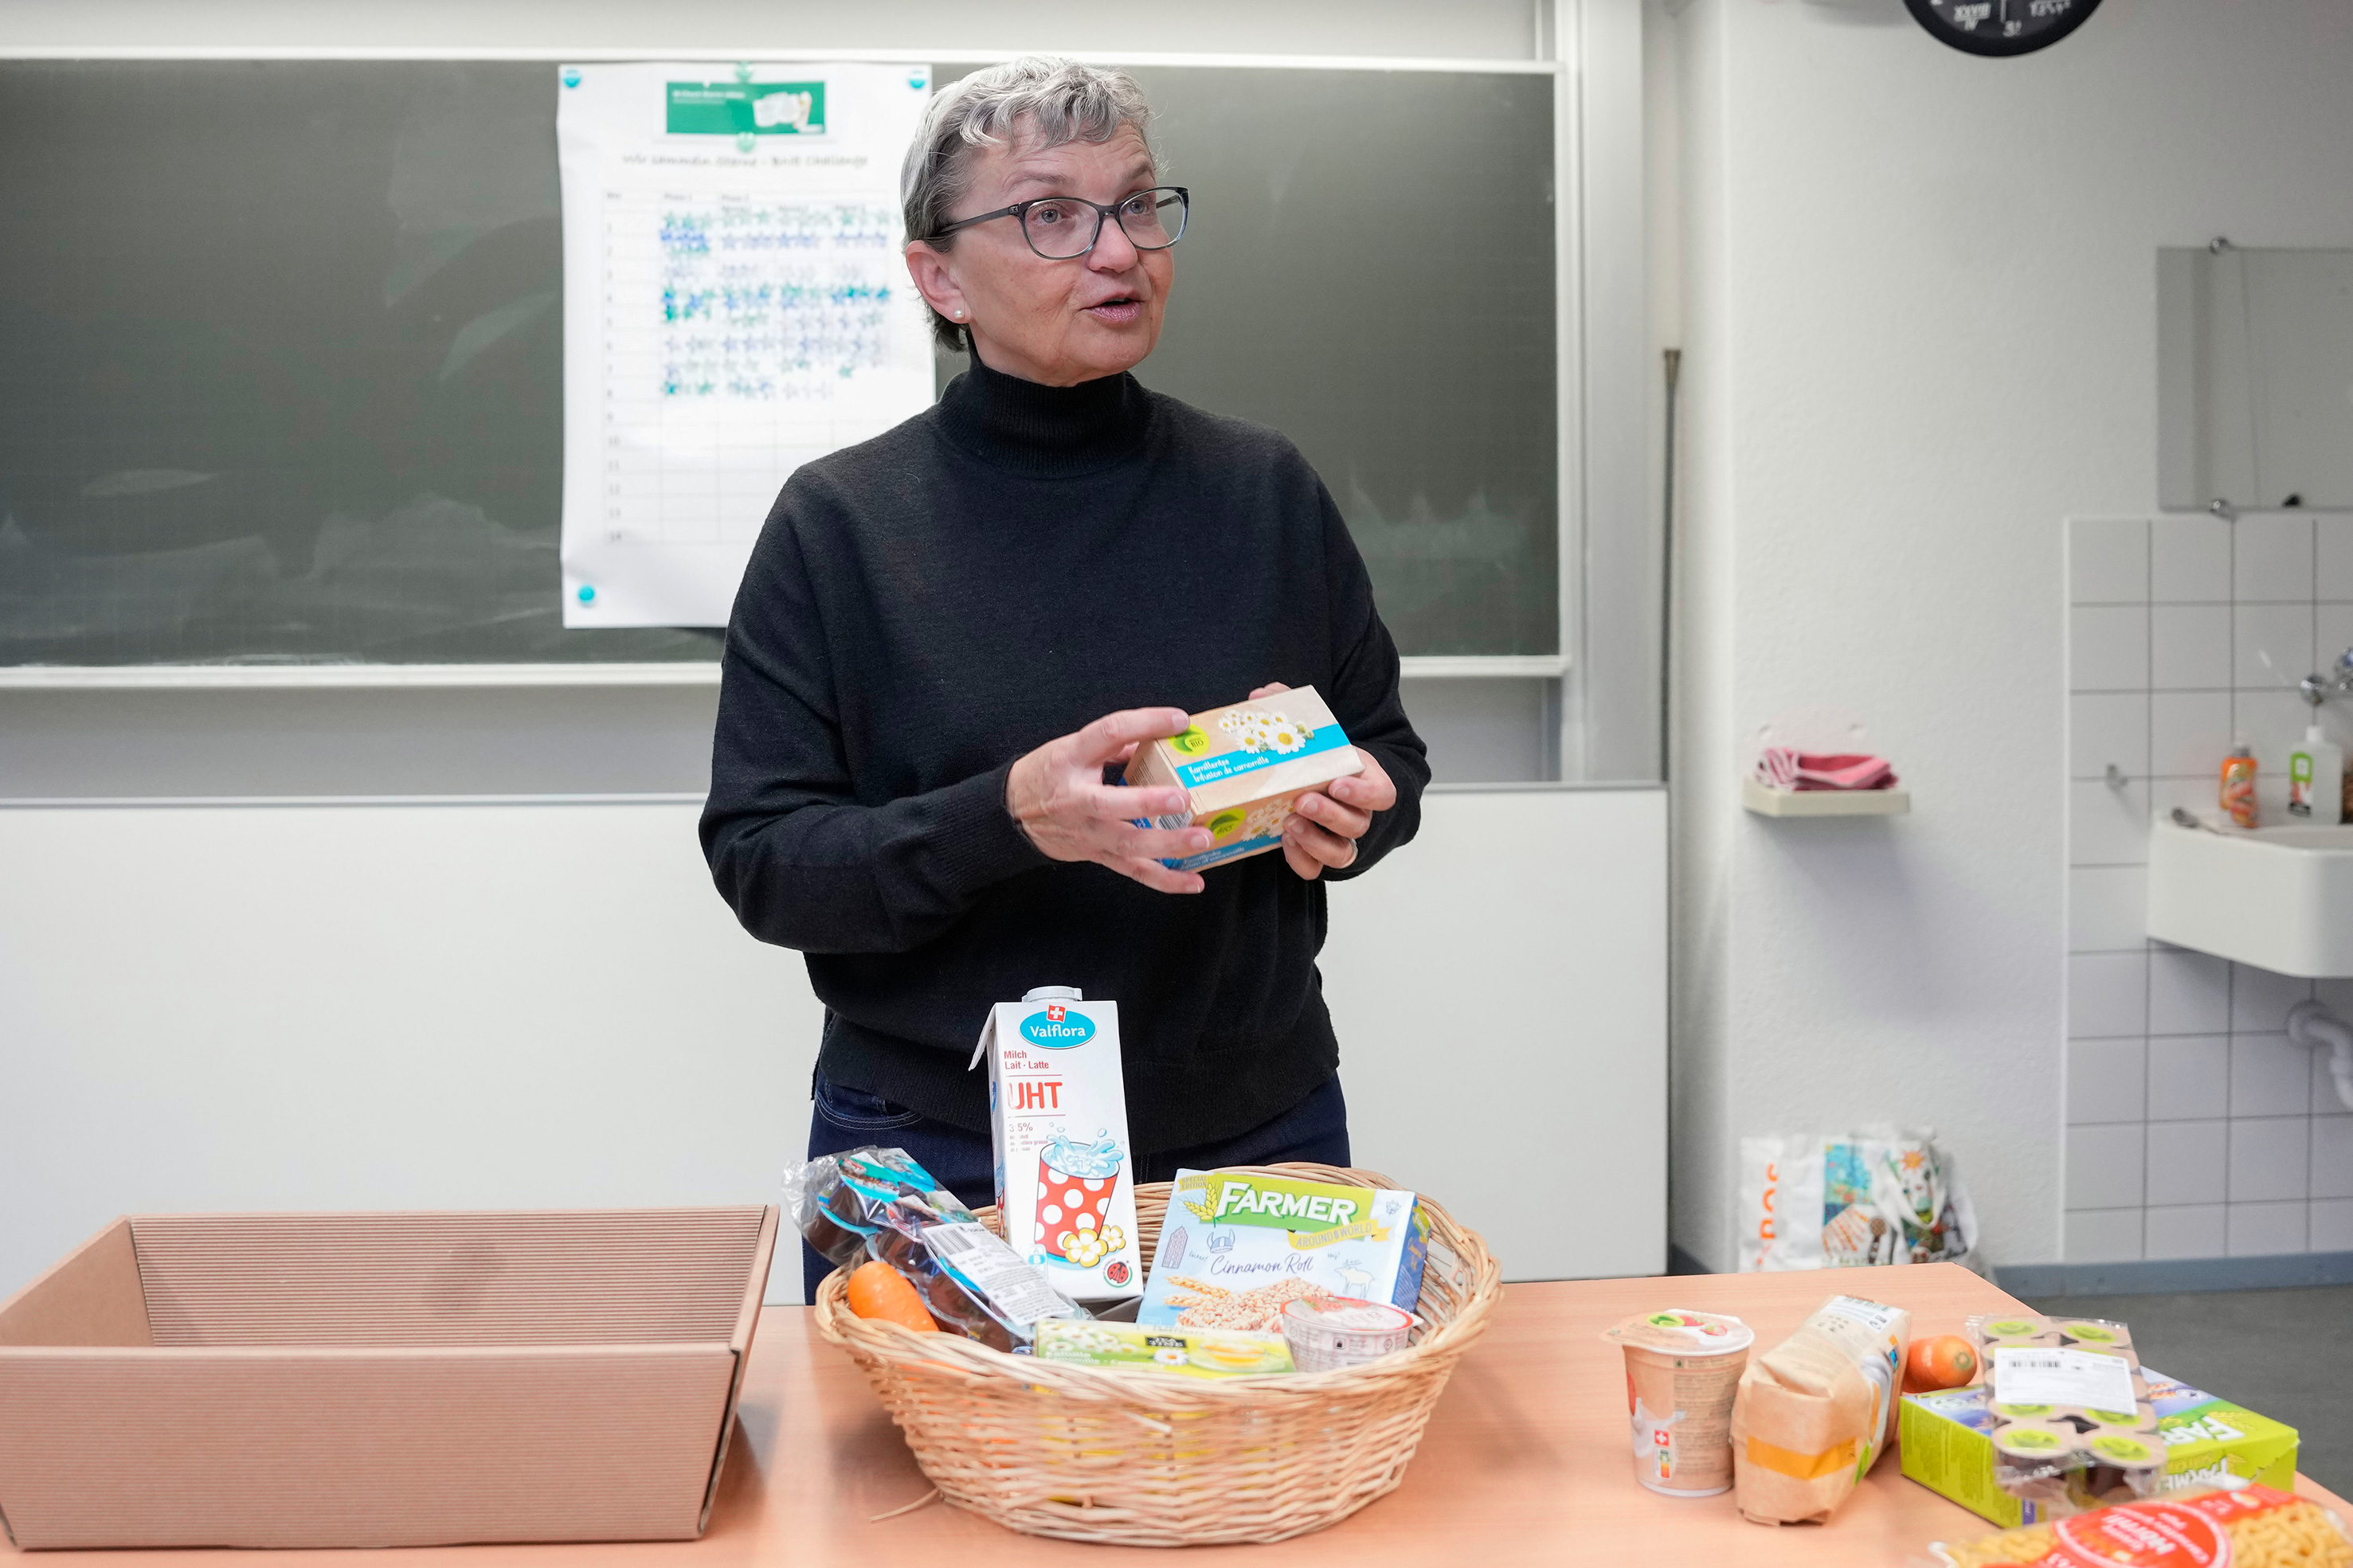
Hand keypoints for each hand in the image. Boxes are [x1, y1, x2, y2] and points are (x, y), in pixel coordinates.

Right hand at [1006, 707, 1213, 893]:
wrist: (1014, 814)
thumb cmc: (1049, 774)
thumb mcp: (1073, 747)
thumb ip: (1116, 742)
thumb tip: (1160, 735)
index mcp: (1071, 759)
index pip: (1108, 733)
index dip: (1144, 723)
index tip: (1179, 720)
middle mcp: (1077, 798)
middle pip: (1111, 803)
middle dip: (1148, 803)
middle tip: (1183, 798)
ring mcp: (1088, 832)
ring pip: (1127, 844)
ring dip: (1168, 844)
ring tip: (1203, 839)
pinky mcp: (1098, 855)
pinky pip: (1133, 870)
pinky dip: (1166, 880)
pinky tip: (1195, 881)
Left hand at [1248, 682, 1398, 880]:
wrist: (1322, 783)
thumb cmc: (1323, 760)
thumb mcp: (1316, 733)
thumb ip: (1293, 711)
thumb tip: (1263, 693)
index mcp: (1368, 782)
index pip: (1381, 794)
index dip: (1363, 792)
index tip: (1337, 782)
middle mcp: (1359, 814)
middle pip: (1357, 824)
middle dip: (1330, 814)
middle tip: (1303, 801)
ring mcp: (1340, 837)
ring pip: (1340, 852)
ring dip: (1315, 840)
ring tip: (1289, 823)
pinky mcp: (1318, 853)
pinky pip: (1315, 868)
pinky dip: (1301, 859)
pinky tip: (1284, 842)